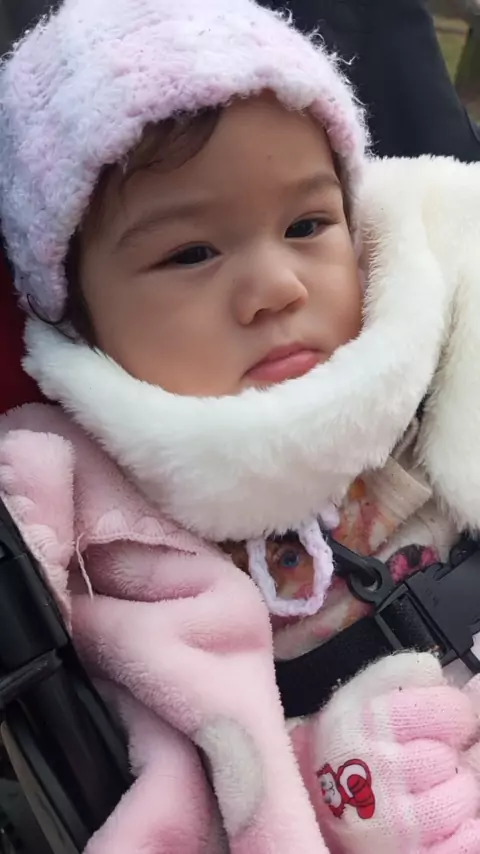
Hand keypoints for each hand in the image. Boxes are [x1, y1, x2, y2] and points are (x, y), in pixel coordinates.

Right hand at [302, 653, 479, 853]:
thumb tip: (440, 669)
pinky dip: (461, 829)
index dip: (451, 712)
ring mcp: (395, 822)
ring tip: (424, 789)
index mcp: (364, 723)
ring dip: (453, 792)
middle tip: (425, 757)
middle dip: (446, 754)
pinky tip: (433, 820)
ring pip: (465, 797)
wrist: (318, 808)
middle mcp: (377, 771)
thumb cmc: (346, 749)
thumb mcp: (358, 696)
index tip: (443, 719)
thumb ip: (402, 672)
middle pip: (453, 755)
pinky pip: (469, 838)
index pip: (445, 709)